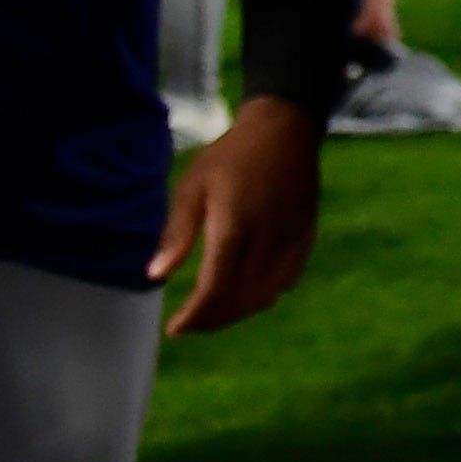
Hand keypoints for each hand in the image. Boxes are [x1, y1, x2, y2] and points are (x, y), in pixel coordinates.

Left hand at [149, 102, 323, 337]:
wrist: (285, 132)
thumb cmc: (230, 157)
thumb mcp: (192, 187)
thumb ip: (176, 233)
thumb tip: (155, 276)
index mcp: (234, 229)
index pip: (214, 290)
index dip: (194, 316)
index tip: (174, 329)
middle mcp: (266, 242)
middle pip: (240, 301)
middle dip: (212, 320)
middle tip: (189, 323)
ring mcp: (290, 243)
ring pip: (265, 296)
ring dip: (237, 312)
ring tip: (213, 313)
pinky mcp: (305, 239)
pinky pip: (285, 281)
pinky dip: (263, 296)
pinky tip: (245, 292)